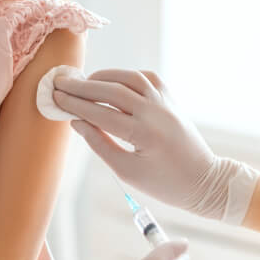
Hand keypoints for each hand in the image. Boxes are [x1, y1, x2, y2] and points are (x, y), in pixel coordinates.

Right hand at [53, 69, 256, 221]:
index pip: (101, 113)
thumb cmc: (164, 183)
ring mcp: (165, 102)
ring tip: (82, 83)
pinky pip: (146, 78)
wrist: (203, 180)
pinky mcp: (171, 98)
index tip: (55, 98)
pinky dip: (126, 76)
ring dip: (103, 77)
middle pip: (112, 90)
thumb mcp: (127, 171)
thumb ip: (100, 144)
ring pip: (129, 77)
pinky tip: (112, 82)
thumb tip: (76, 123)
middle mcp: (155, 112)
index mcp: (143, 134)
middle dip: (83, 87)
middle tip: (60, 84)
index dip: (75, 104)